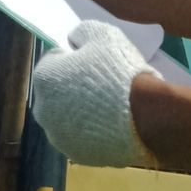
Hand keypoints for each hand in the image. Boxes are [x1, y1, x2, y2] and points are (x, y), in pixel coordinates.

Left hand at [31, 20, 160, 167]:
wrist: (147, 116)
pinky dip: (92, 133)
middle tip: (101, 85)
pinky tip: (112, 126)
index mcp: (44, 79)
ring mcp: (60, 138)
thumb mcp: (102, 33)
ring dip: (80, 113)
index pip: (53, 61)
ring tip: (109, 108)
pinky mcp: (78, 157)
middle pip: (56, 93)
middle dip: (72, 88)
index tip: (93, 63)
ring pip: (67, 119)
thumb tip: (74, 40)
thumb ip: (81, 33)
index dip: (74, 59)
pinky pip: (83, 138)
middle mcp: (43, 111)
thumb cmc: (120, 71)